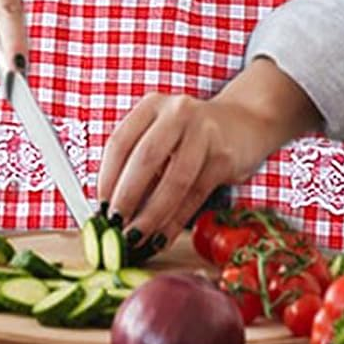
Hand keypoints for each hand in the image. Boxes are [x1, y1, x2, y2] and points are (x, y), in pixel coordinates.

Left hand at [96, 59, 321, 250]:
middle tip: (116, 226)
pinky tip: (162, 237)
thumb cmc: (191, 135)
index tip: (100, 207)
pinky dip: (176, 221)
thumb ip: (138, 164)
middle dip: (127, 197)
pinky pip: (195, 195)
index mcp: (152, 105)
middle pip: (145, 159)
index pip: (120, 142)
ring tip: (137, 238)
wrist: (244, 123)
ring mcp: (204, 133)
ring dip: (152, 215)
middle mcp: (177, 113)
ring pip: (174, 180)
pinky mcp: (224, 157)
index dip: (107, 178)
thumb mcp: (161, 135)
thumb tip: (111, 209)